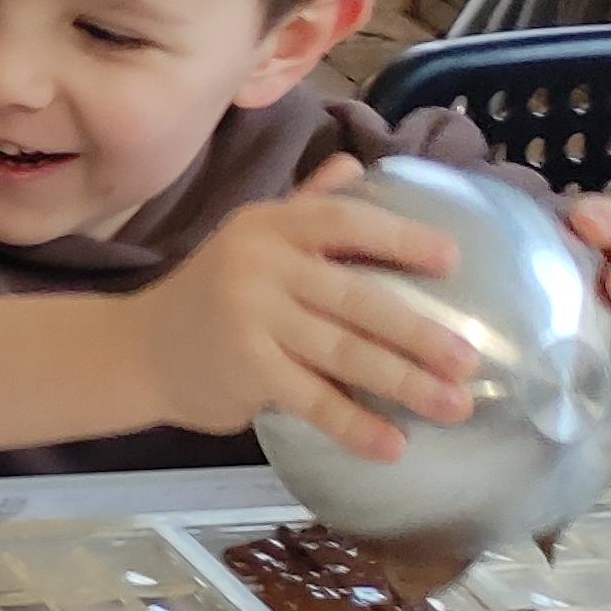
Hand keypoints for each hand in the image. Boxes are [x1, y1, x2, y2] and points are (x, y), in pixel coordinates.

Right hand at [124, 155, 480, 461]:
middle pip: (354, 298)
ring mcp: (250, 318)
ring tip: (456, 404)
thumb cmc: (214, 291)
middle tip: (469, 359)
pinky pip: (312, 399)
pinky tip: (393, 446)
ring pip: (342, 352)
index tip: (452, 260)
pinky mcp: (245, 370)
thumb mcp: (252, 238)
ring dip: (405, 382)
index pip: (342, 221)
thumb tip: (358, 164)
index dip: (399, 237)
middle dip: (417, 331)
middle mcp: (259, 265)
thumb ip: (307, 204)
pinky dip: (355, 425)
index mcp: (270, 226)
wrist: (140, 348)